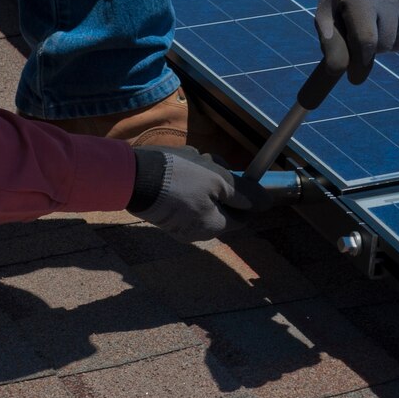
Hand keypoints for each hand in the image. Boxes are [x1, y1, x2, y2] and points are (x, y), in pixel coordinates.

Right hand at [128, 146, 253, 241]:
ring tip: (191, 164)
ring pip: (201, 203)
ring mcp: (177, 228)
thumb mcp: (218, 180)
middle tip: (210, 164)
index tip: (237, 178)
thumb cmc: (180, 177)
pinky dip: (185, 187)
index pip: (240, 218)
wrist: (133, 176)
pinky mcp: (162, 217)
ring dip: (202, 183)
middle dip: (219, 186)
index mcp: (213, 227)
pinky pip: (183, 202)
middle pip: (220, 208)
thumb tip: (265, 203)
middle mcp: (196, 234)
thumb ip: (243, 194)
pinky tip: (176, 171)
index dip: (243, 198)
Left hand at [315, 0, 398, 82]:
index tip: (356, 75)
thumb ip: (332, 44)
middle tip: (368, 26)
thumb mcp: (326, 12)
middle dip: (376, 46)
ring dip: (393, 38)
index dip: (362, 61)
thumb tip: (352, 77)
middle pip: (387, 44)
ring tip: (383, 15)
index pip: (367, 41)